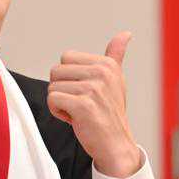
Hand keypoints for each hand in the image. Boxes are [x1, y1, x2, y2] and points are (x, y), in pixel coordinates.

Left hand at [47, 31, 141, 177]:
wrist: (116, 144)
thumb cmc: (110, 112)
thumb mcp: (115, 80)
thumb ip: (115, 56)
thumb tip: (126, 34)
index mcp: (106, 64)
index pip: (65, 58)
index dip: (69, 77)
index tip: (85, 92)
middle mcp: (102, 73)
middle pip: (56, 71)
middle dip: (62, 89)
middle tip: (81, 103)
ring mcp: (93, 89)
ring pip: (52, 87)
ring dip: (60, 103)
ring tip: (79, 112)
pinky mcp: (84, 105)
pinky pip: (52, 100)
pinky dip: (58, 112)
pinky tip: (74, 119)